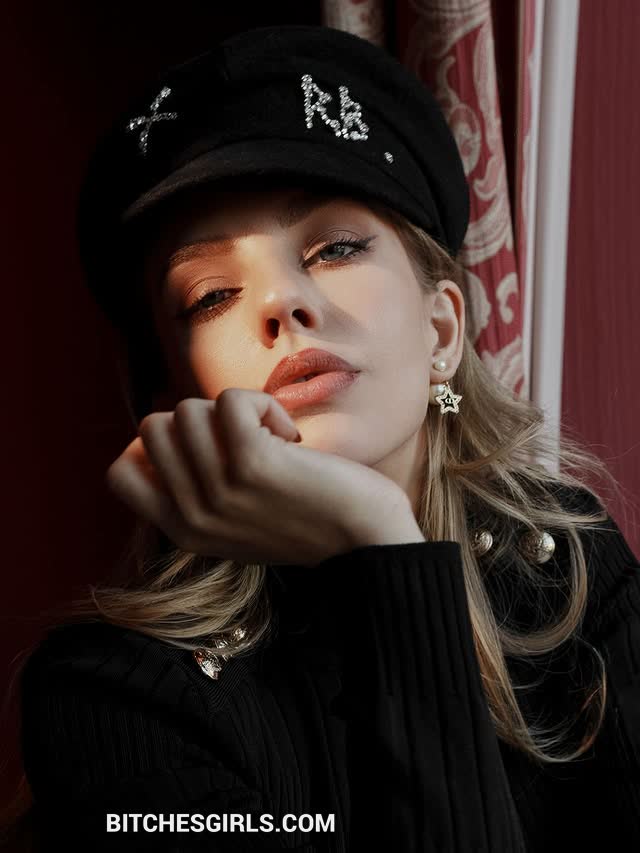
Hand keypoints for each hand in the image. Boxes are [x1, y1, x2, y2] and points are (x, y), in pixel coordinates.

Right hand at [105, 389, 414, 566]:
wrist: (367, 542)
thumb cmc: (308, 519)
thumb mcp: (237, 519)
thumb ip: (199, 488)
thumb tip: (174, 425)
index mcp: (183, 531)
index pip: (119, 473)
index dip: (150, 446)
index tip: (201, 447)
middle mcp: (193, 516)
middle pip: (153, 427)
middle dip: (199, 420)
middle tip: (243, 442)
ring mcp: (219, 492)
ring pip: (188, 408)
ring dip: (235, 411)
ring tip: (271, 439)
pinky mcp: (252, 465)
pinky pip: (231, 400)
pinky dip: (262, 404)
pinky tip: (287, 434)